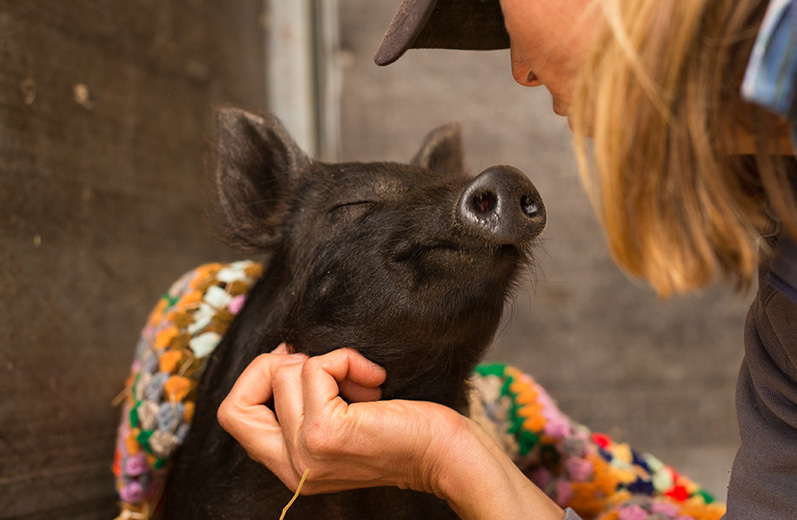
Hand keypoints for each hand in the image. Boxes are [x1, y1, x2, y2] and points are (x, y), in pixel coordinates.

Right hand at [217, 344, 464, 494]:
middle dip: (274, 366)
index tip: (301, 366)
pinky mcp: (325, 433)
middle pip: (235, 403)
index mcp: (290, 466)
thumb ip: (304, 404)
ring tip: (363, 382)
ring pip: (283, 373)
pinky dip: (347, 359)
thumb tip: (285, 354)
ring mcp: (305, 453)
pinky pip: (315, 368)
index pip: (233, 416)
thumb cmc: (402, 430)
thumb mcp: (339, 422)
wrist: (445, 452)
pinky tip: (375, 381)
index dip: (257, 380)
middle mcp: (291, 468)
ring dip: (329, 362)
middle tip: (323, 367)